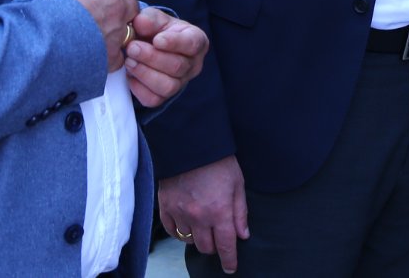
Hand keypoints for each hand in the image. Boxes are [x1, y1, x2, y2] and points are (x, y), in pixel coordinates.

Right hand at [26, 0, 139, 71]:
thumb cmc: (44, 8)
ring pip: (129, 32)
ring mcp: (115, 34)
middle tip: (104, 15)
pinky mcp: (110, 57)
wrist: (40, 40)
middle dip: (121, 11)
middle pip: (132, 7)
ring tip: (99, 37)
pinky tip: (97, 56)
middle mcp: (116, 10)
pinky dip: (110, 57)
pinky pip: (119, 57)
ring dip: (118, 33)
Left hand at [125, 6, 208, 106]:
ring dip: (145, 73)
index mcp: (196, 40)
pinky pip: (153, 99)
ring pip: (168, 86)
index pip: (192, 44)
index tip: (156, 40)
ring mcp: (181, 83)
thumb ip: (149, 18)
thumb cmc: (156, 29)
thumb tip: (140, 23)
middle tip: (132, 48)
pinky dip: (139, 88)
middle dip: (152, 58)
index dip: (174, 43)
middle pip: (178, 67)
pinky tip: (130, 74)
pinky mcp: (164, 97)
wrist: (148, 45)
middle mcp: (193, 64)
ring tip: (129, 61)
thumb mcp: (155, 18)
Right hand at [159, 155, 249, 272]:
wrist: (191, 142)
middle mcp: (199, 217)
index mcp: (219, 212)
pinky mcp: (165, 206)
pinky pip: (171, 230)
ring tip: (202, 228)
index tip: (230, 268)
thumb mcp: (238, 184)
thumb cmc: (218, 161)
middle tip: (217, 238)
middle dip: (214, 247)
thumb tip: (243, 234)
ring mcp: (179, 212)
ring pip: (188, 240)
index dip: (229, 260)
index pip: (226, 246)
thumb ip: (240, 212)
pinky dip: (179, 232)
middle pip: (206, 247)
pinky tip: (185, 225)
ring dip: (197, 238)